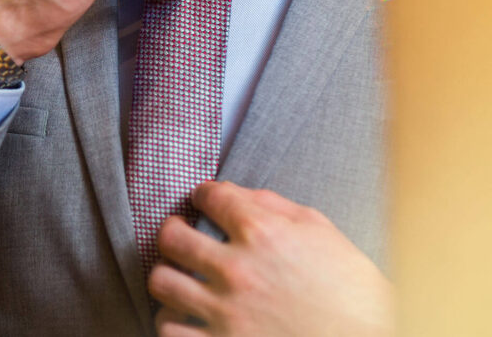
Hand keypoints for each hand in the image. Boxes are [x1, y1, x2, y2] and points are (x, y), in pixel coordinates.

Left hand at [149, 181, 393, 336]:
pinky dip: (172, 323)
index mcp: (263, 233)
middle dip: (173, 233)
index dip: (204, 195)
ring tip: (181, 281)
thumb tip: (237, 194)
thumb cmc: (354, 293)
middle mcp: (237, 269)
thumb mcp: (323, 233)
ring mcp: (226, 313)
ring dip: (169, 278)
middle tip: (180, 237)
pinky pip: (168, 330)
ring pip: (162, 283)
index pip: (210, 196)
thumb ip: (275, 207)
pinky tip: (186, 319)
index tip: (204, 201)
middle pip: (171, 237)